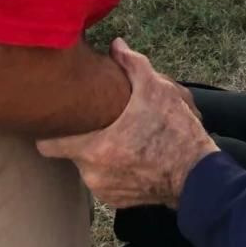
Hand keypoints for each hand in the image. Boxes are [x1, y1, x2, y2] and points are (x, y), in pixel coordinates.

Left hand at [37, 38, 217, 207]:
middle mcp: (93, 174)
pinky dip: (115, 170)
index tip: (57, 119)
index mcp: (93, 148)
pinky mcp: (118, 202)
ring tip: (121, 140)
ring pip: (90, 167)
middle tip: (101, 123)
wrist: (199, 176)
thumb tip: (116, 44)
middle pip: (72, 152)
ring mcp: (105, 191)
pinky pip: (106, 181)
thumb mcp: (157, 90)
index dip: (49, 130)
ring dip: (100, 155)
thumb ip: (132, 64)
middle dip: (83, 138)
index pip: (47, 145)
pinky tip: (133, 157)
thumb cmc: (176, 131)